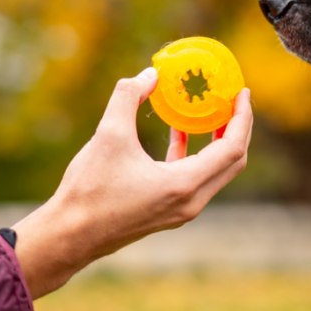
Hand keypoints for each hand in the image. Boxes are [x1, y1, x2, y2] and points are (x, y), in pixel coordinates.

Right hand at [10, 67, 252, 298]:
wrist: (69, 236)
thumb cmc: (89, 189)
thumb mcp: (108, 135)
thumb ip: (128, 96)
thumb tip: (149, 73)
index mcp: (185, 184)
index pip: (232, 148)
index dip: (242, 117)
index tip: (241, 92)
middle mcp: (192, 201)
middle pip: (233, 162)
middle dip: (238, 128)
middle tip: (234, 100)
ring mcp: (182, 210)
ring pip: (217, 172)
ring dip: (218, 141)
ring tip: (213, 112)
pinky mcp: (169, 212)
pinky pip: (196, 178)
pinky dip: (195, 154)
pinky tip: (179, 132)